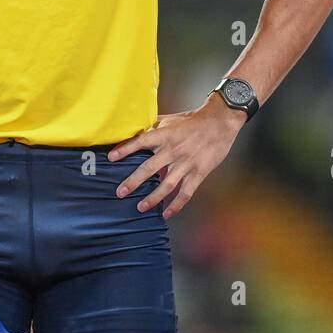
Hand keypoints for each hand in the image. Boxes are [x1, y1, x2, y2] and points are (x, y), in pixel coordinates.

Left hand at [106, 96, 245, 218]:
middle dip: (133, 181)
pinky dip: (176, 205)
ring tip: (140, 207)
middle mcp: (174, 150)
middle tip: (120, 192)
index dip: (125, 149)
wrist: (220, 122)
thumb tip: (136, 129)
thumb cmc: (194, 120)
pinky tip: (167, 213)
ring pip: (167, 184)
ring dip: (153, 197)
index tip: (111, 158)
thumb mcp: (171, 119)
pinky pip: (186, 192)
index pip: (141, 141)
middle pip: (149, 168)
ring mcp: (186, 163)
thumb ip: (154, 126)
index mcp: (165, 135)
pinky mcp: (199, 173)